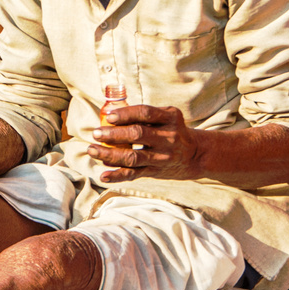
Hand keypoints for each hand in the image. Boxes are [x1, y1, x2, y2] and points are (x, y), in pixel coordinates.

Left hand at [87, 105, 202, 181]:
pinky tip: (103, 175)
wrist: (196, 154)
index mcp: (170, 118)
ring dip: (110, 155)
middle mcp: (168, 137)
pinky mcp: (156, 171)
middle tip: (96, 134)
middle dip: (114, 135)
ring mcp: (162, 156)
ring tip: (92, 150)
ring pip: (133, 157)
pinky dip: (117, 176)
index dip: (126, 114)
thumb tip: (109, 114)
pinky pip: (134, 174)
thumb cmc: (173, 130)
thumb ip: (144, 114)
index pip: (145, 113)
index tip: (108, 116)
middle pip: (138, 135)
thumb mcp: (167, 117)